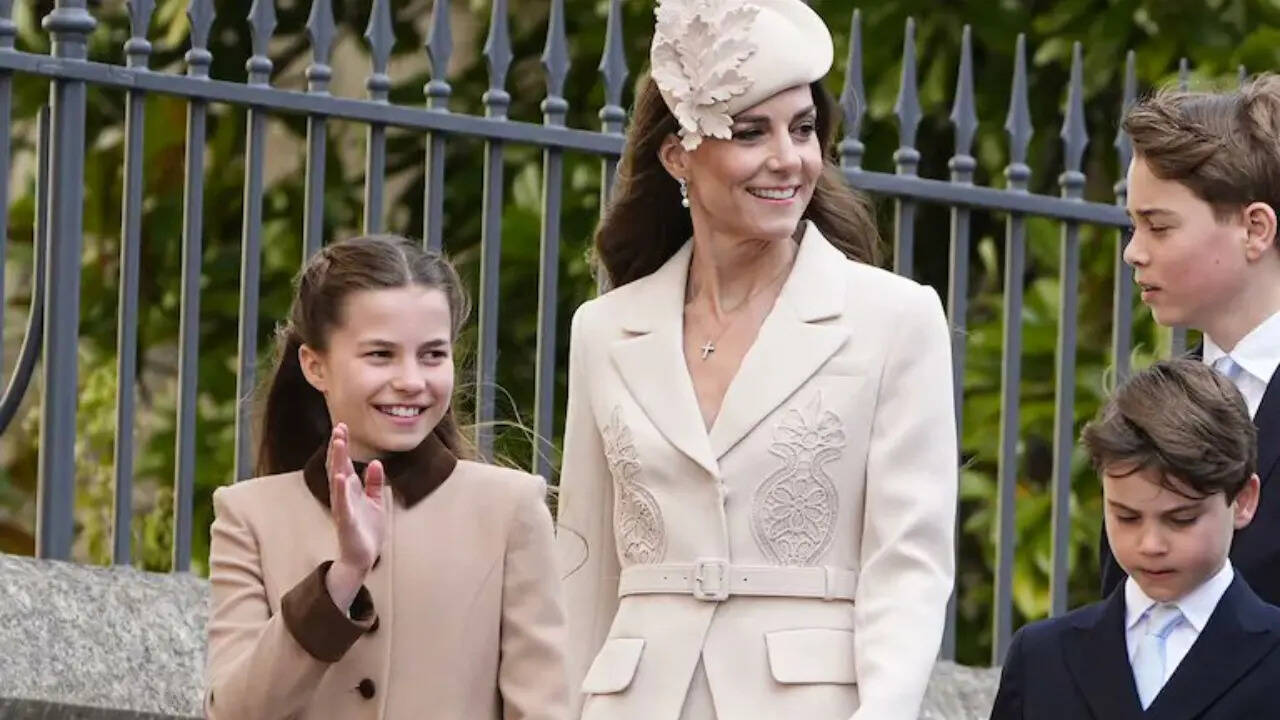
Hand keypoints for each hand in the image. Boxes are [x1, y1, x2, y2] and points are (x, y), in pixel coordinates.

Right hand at [324, 423, 386, 610]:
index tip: (342, 426)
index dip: (342, 445)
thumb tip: (376, 463)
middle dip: (338, 447)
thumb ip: (375, 483)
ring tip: (337, 444)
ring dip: (337, 461)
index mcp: (351, 490)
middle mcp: (344, 496)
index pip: (345, 462)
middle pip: (339, 466)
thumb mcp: (375, 502)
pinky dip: (341, 490)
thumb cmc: (367, 529)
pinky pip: (343, 504)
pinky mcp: (347, 522)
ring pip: (338, 481)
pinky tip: (340, 477)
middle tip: (338, 427)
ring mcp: (343, 507)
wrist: (362, 557)